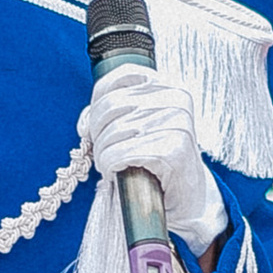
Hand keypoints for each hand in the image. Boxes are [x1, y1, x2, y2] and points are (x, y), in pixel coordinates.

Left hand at [85, 68, 225, 254]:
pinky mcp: (172, 151)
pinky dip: (109, 167)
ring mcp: (177, 124)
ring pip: (111, 132)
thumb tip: (84, 123)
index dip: (98, 99)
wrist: (187, 197)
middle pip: (111, 105)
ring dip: (102, 154)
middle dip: (97, 133)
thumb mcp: (140, 127)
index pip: (122, 75)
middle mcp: (176, 100)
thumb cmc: (159, 161)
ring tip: (112, 165)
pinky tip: (118, 173)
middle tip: (102, 152)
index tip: (93, 123)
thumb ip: (114, 113)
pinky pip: (118, 154)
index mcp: (169, 87)